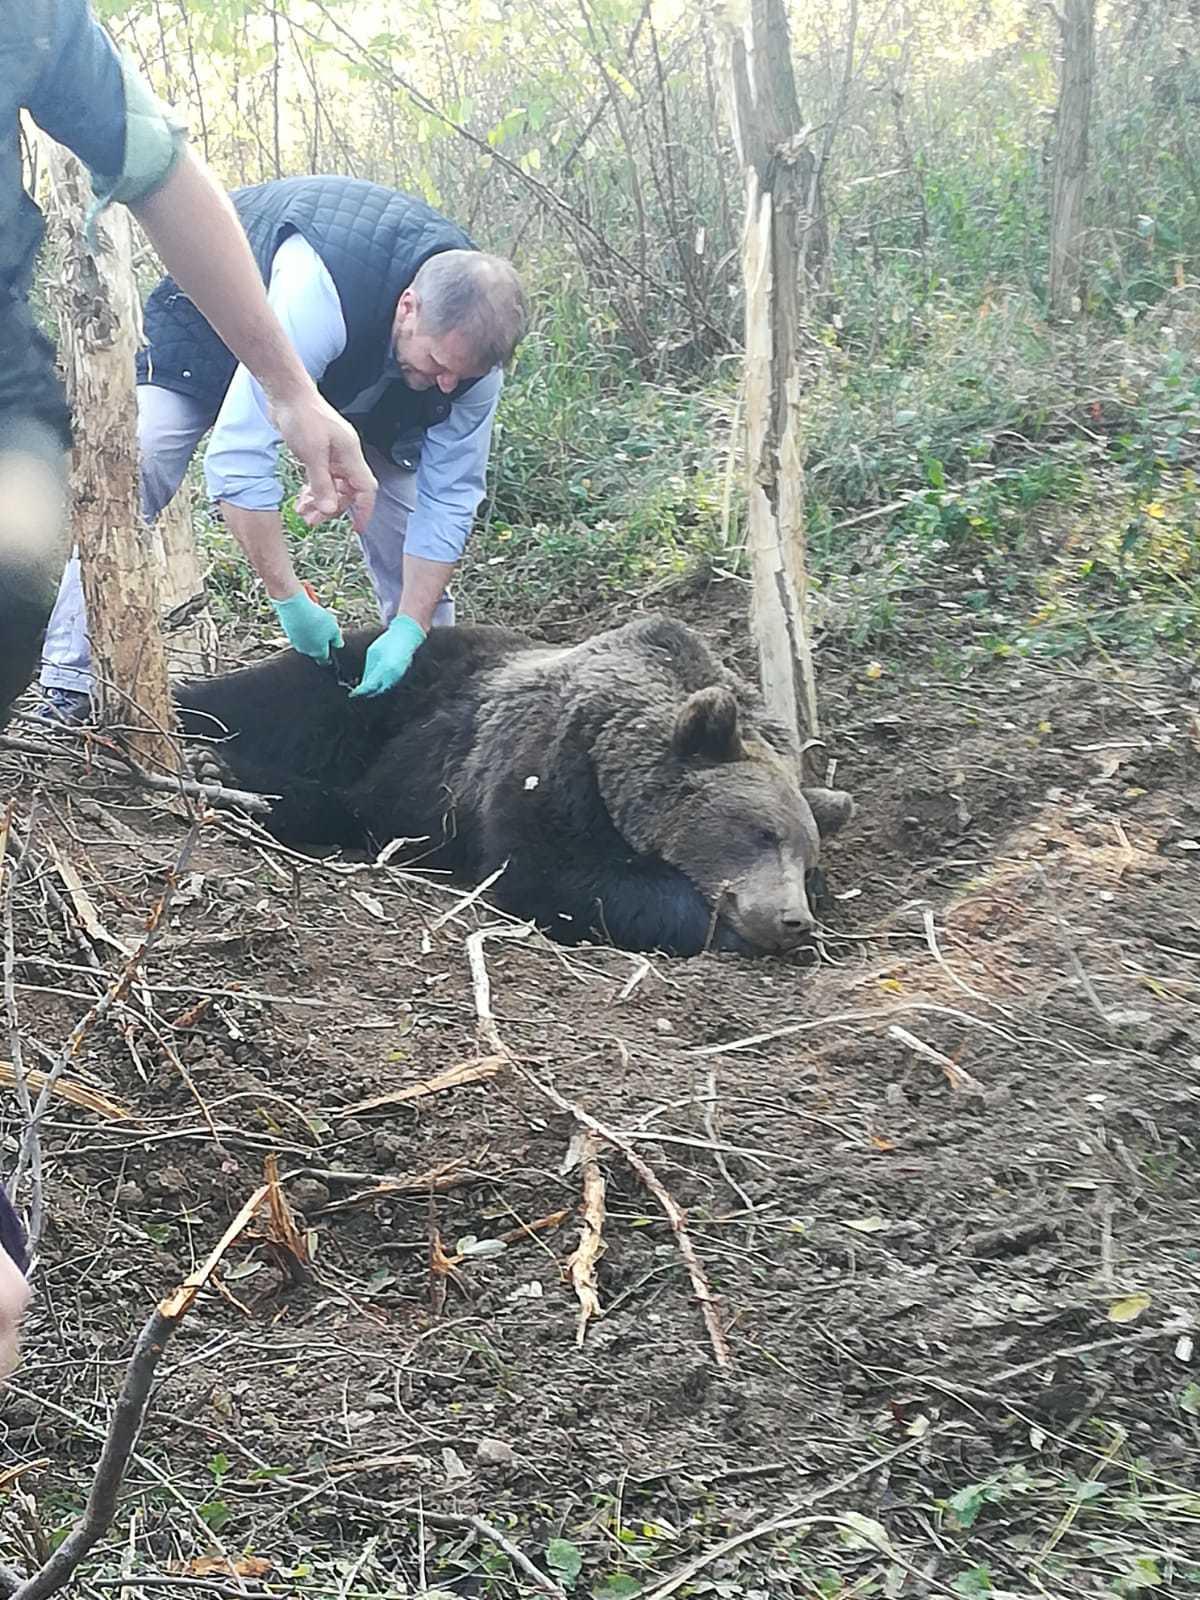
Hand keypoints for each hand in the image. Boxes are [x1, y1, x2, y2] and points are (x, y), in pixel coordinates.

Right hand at [271, 590, 343, 660]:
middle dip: (321, 643)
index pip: (324, 661)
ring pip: (307, 642)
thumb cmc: (316, 619)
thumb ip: (337, 639)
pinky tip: (306, 618)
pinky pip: (299, 633)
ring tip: (316, 622)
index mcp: (318, 652)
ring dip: (312, 635)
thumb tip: (338, 645)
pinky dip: (303, 628)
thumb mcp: (334, 629)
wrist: (294, 606)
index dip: (329, 658)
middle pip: (315, 650)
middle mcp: (306, 651)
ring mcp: (296, 643)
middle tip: (325, 631)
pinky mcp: (289, 633)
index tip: (332, 652)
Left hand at [273, 392, 376, 526]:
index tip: (357, 528)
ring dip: (320, 501)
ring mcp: (333, 454)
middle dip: (332, 508)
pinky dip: (314, 490)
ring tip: (303, 513)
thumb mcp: (312, 454)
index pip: (365, 490)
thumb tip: (329, 509)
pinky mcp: (320, 451)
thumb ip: (321, 484)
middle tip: (313, 520)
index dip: (363, 510)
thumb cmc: (302, 416)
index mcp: (351, 455)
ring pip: (333, 486)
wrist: (287, 393)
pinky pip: (322, 477)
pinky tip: (302, 498)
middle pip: (347, 492)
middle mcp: (346, 456)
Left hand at [349, 614, 426, 697]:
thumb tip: (363, 684)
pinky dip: (381, 687)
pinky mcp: (402, 679)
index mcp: (384, 668)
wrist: (407, 638)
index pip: (369, 687)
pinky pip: (389, 687)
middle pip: (376, 692)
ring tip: (364, 688)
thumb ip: (368, 670)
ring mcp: (399, 679)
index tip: (352, 694)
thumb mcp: (373, 653)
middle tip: (356, 692)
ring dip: (374, 691)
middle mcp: (393, 676)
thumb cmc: (387, 643)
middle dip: (365, 694)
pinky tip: (376, 683)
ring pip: (383, 691)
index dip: (359, 693)